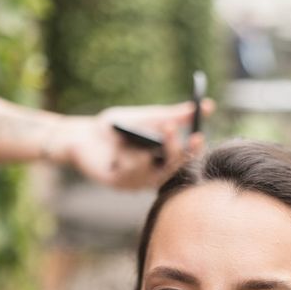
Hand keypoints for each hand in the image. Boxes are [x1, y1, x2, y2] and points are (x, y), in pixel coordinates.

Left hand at [48, 100, 213, 188]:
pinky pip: (131, 173)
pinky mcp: (120, 184)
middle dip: (174, 148)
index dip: (194, 149)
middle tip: (171, 127)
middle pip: (173, 168)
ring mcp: (138, 182)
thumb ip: (175, 114)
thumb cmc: (117, 127)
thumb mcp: (149, 117)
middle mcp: (154, 174)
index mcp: (164, 159)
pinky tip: (118, 149)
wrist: (83, 134)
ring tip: (136, 134)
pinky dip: (127, 157)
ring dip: (145, 151)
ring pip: (153, 171)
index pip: (187, 158)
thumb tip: (207, 105)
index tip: (199, 134)